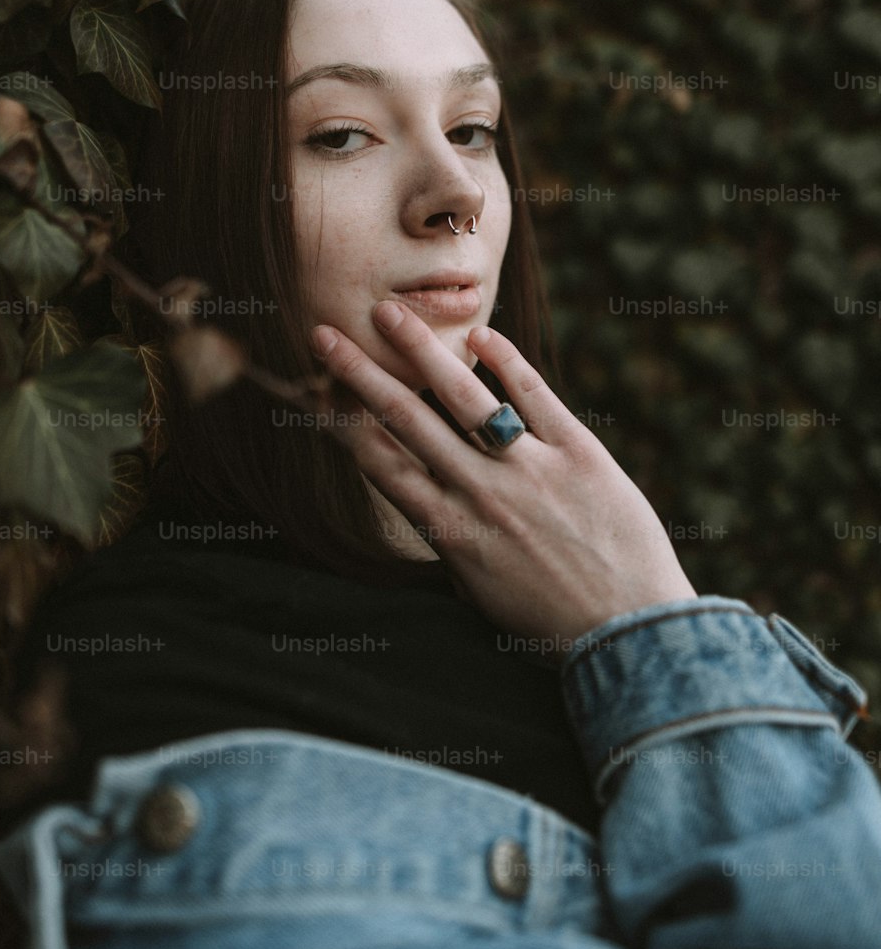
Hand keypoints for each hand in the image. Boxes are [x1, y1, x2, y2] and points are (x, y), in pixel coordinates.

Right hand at [310, 300, 697, 661]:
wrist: (632, 635)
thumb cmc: (554, 625)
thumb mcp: (483, 594)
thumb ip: (455, 545)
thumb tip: (434, 509)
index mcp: (451, 533)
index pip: (382, 466)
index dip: (342, 425)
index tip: (316, 390)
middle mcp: (481, 494)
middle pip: (406, 420)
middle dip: (359, 374)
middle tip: (326, 334)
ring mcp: (529, 470)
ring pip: (462, 397)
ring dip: (420, 350)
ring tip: (389, 313)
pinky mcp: (579, 454)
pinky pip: (535, 395)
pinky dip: (507, 361)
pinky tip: (481, 335)